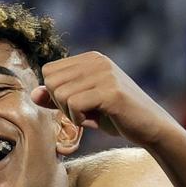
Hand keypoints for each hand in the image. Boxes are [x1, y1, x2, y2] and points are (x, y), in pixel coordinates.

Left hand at [34, 52, 177, 149]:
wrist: (151, 128)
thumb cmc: (117, 117)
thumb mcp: (84, 105)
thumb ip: (59, 98)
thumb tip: (34, 94)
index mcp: (92, 58)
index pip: (49, 71)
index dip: (56, 93)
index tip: (77, 105)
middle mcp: (98, 61)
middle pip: (51, 80)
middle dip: (60, 103)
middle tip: (82, 113)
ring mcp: (105, 74)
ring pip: (60, 93)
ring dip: (70, 113)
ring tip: (90, 116)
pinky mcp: (111, 91)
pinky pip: (74, 104)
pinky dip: (78, 119)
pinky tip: (94, 121)